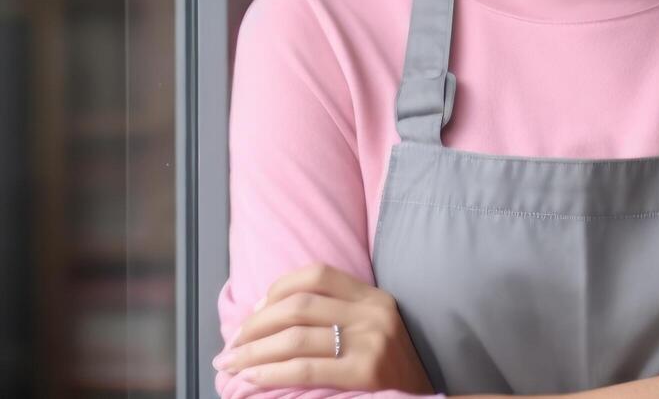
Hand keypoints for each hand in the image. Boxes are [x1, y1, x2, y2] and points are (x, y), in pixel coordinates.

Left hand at [214, 262, 433, 392]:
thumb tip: (267, 314)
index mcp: (374, 297)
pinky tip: (251, 379)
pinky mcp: (364, 372)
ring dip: (252, 352)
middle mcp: (373, 314)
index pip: (317, 274)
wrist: (424, 396)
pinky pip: (304, 369)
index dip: (277, 288)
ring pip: (294, 337)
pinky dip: (270, 373)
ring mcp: (371, 342)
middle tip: (232, 344)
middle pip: (298, 305)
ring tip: (230, 364)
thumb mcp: (374, 328)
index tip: (255, 311)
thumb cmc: (389, 368)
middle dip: (255, 325)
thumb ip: (339, 314)